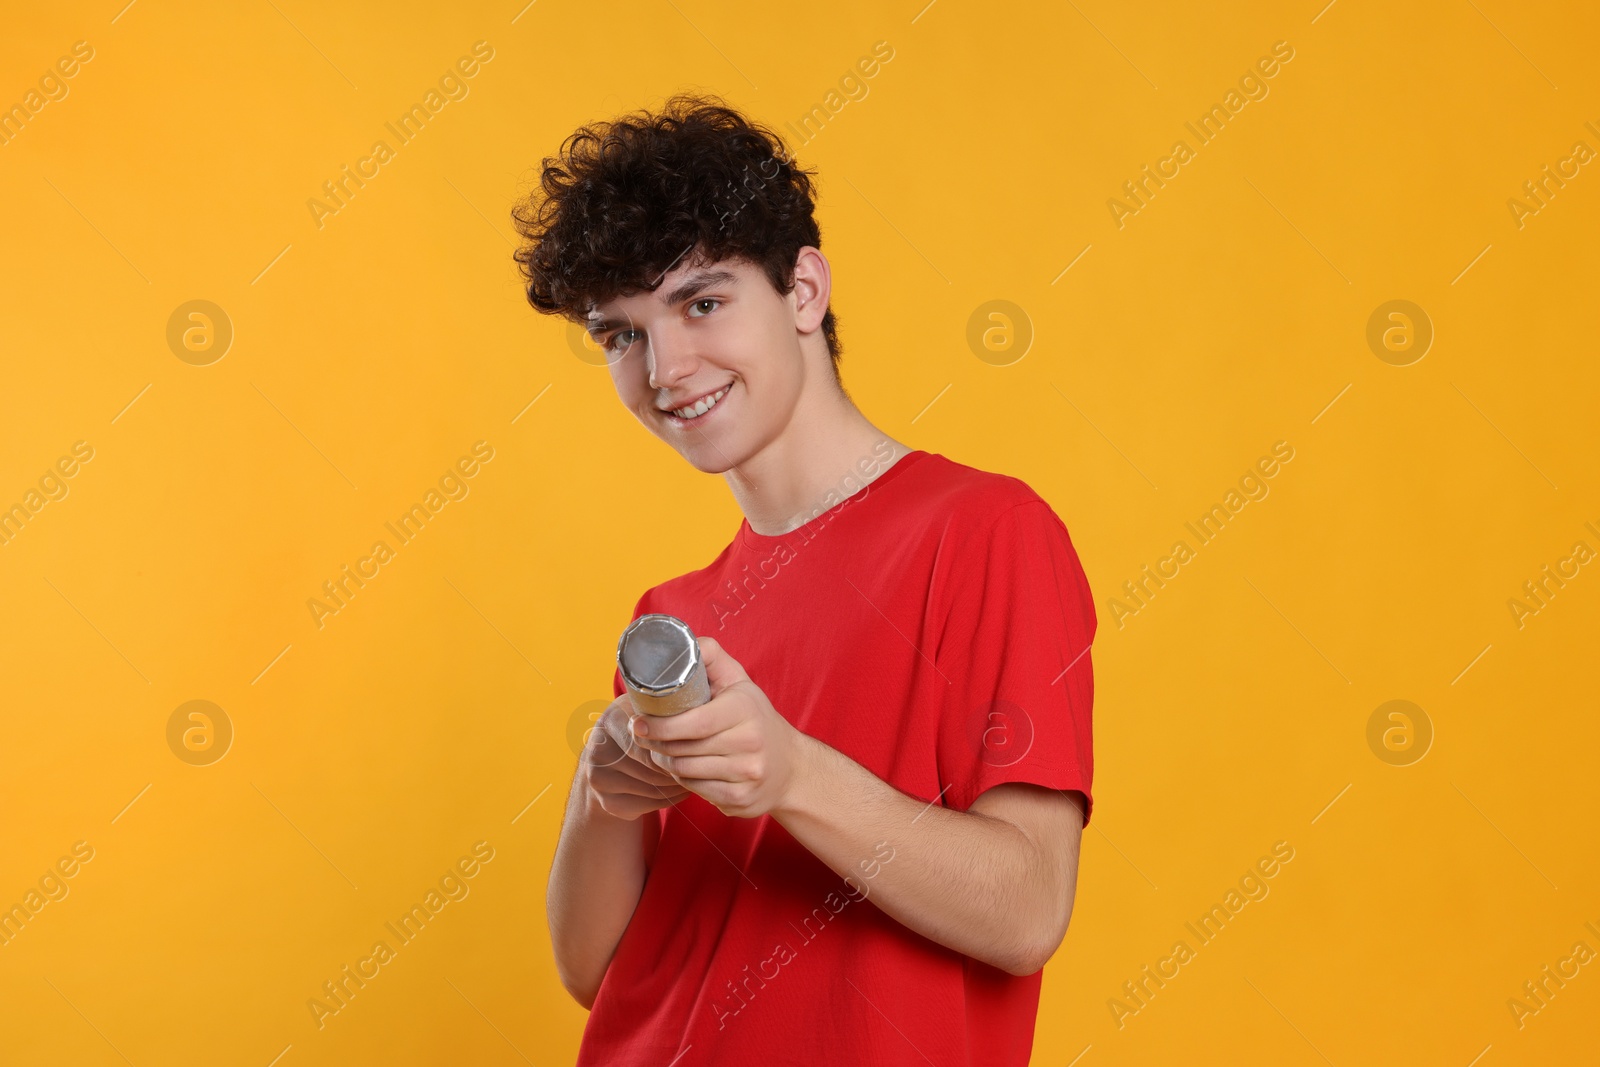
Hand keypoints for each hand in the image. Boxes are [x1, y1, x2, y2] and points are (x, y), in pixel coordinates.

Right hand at [581, 694, 689, 820]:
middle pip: (651, 767)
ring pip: (654, 788)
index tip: (695, 745)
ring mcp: (599, 779)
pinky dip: (671, 798)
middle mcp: (598, 750)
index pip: (647, 740)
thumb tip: (697, 721)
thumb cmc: (641, 726)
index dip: (673, 746)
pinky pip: (650, 804)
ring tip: (695, 775)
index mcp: (610, 720)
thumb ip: (665, 712)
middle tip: (700, 765)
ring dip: (679, 784)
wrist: (609, 755)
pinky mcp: (608, 803)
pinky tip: (682, 789)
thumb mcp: (648, 710)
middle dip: (679, 767)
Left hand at [629, 637, 808, 818]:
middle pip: (684, 749)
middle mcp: (749, 742)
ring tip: (662, 751)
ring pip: (685, 772)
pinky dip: (683, 780)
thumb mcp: (739, 682)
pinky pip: (695, 790)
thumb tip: (684, 641)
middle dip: (657, 744)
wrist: (791, 766)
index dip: (661, 725)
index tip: (640, 723)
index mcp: (744, 709)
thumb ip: (711, 657)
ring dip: (666, 762)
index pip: (694, 722)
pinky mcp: (741, 799)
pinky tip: (685, 769)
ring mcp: (746, 774)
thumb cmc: (755, 718)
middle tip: (646, 737)